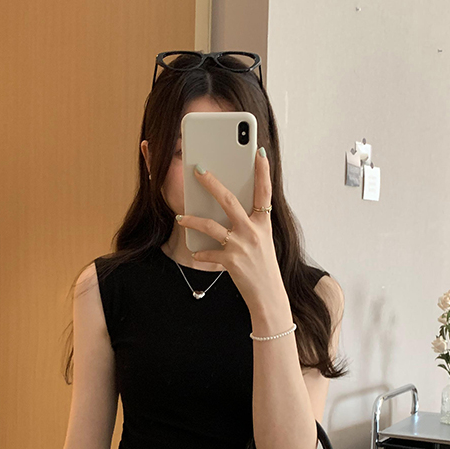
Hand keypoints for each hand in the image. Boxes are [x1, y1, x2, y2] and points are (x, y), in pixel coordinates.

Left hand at [176, 148, 284, 310]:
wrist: (269, 296)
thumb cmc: (263, 266)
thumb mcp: (263, 240)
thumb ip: (250, 223)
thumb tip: (230, 206)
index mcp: (264, 223)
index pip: (264, 191)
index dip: (262, 172)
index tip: (258, 152)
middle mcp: (254, 231)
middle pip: (230, 201)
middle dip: (212, 184)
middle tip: (198, 169)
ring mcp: (242, 246)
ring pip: (212, 226)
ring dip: (193, 220)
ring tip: (180, 217)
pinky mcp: (231, 262)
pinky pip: (209, 252)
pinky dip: (200, 252)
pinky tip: (195, 253)